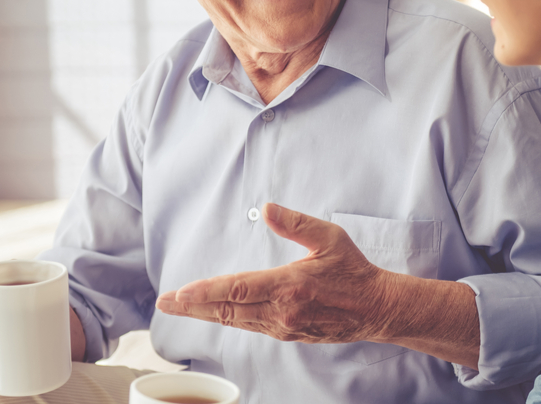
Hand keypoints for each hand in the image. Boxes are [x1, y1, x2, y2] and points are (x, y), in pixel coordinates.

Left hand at [155, 203, 396, 343]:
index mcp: (289, 287)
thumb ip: (297, 223)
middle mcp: (281, 311)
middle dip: (191, 307)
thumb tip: (269, 207)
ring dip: (204, 314)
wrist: (376, 308)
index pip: (237, 290)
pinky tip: (213, 313)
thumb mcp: (330, 239)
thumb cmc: (354, 272)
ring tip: (179, 308)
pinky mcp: (287, 333)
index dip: (205, 292)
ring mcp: (283, 326)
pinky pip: (249, 326)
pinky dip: (226, 319)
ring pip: (234, 321)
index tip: (180, 293)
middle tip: (164, 303)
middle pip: (226, 310)